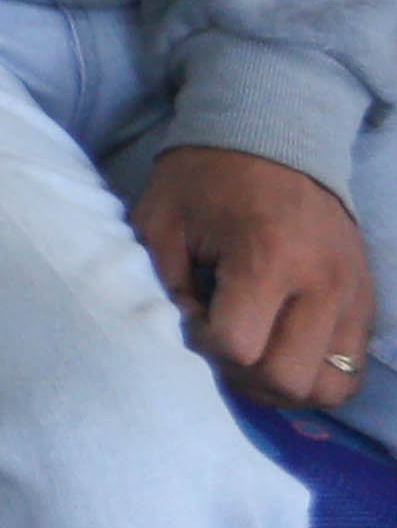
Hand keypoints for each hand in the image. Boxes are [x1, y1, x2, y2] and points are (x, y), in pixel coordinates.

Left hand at [138, 146, 373, 406]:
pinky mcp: (367, 304)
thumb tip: (180, 339)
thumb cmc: (206, 179)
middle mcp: (322, 285)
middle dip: (241, 373)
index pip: (239, 346)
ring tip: (251, 353)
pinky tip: (279, 349)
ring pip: (328, 388)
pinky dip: (314, 375)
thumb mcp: (161, 220)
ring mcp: (353, 298)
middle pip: (286, 379)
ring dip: (282, 384)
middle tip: (218, 340)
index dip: (202, 343)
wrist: (274, 140)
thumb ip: (161, 284)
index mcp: (268, 257)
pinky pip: (350, 371)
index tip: (189, 314)